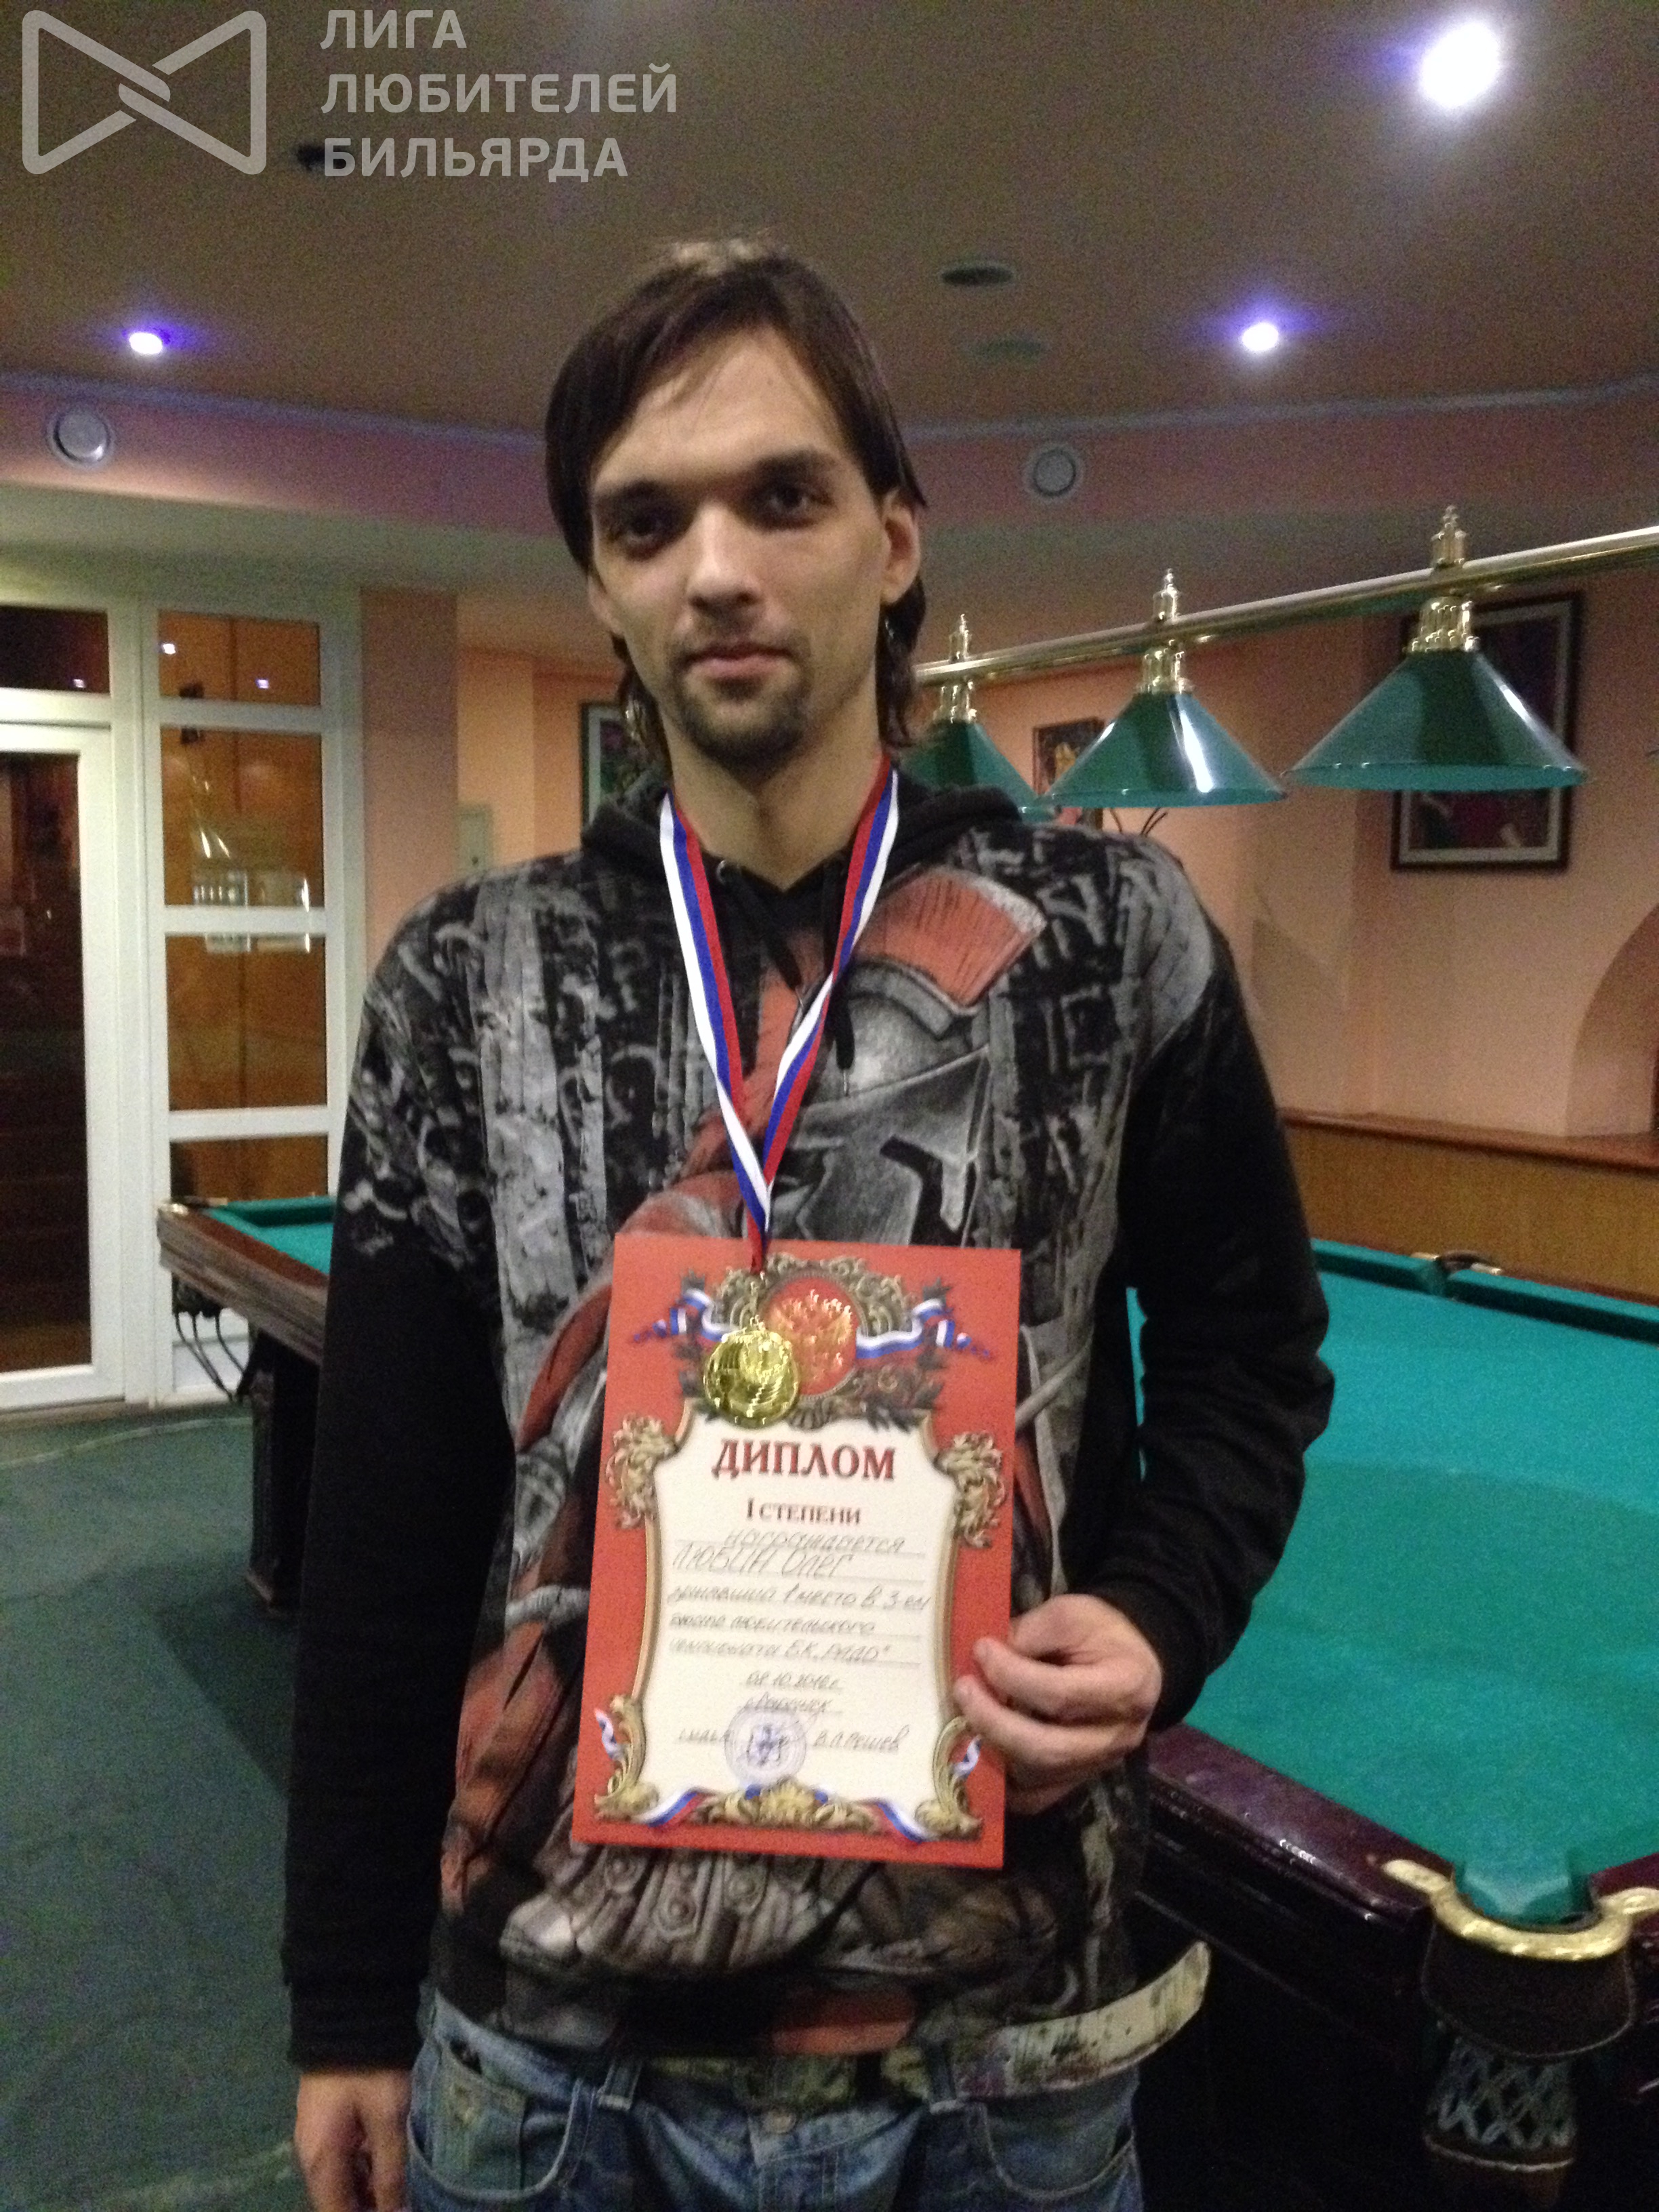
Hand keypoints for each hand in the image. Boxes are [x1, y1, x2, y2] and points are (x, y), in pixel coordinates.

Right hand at [295, 2069, 410, 2211]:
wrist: (348, 2014)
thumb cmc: (370, 2070)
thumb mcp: (387, 2119)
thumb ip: (390, 2171)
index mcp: (320, 2162)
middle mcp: (310, 2157)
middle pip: (336, 2200)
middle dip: (367, 2206)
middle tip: (401, 2199)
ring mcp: (315, 2138)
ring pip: (340, 2181)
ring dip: (367, 2188)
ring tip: (400, 2187)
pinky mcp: (325, 2123)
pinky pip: (341, 2159)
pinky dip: (363, 2168)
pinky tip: (388, 2163)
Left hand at [953, 1594, 1162, 1815]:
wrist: (1133, 1662)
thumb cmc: (1101, 1634)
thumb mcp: (1072, 1614)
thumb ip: (1031, 1633)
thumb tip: (985, 1658)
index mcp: (1124, 1689)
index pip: (1060, 1695)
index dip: (1013, 1676)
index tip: (981, 1650)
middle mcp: (1116, 1738)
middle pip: (1047, 1748)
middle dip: (994, 1722)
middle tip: (963, 1690)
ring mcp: (1098, 1766)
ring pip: (1036, 1776)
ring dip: (992, 1748)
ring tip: (965, 1714)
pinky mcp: (1079, 1780)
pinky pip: (1035, 1796)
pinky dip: (1003, 1779)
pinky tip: (980, 1748)